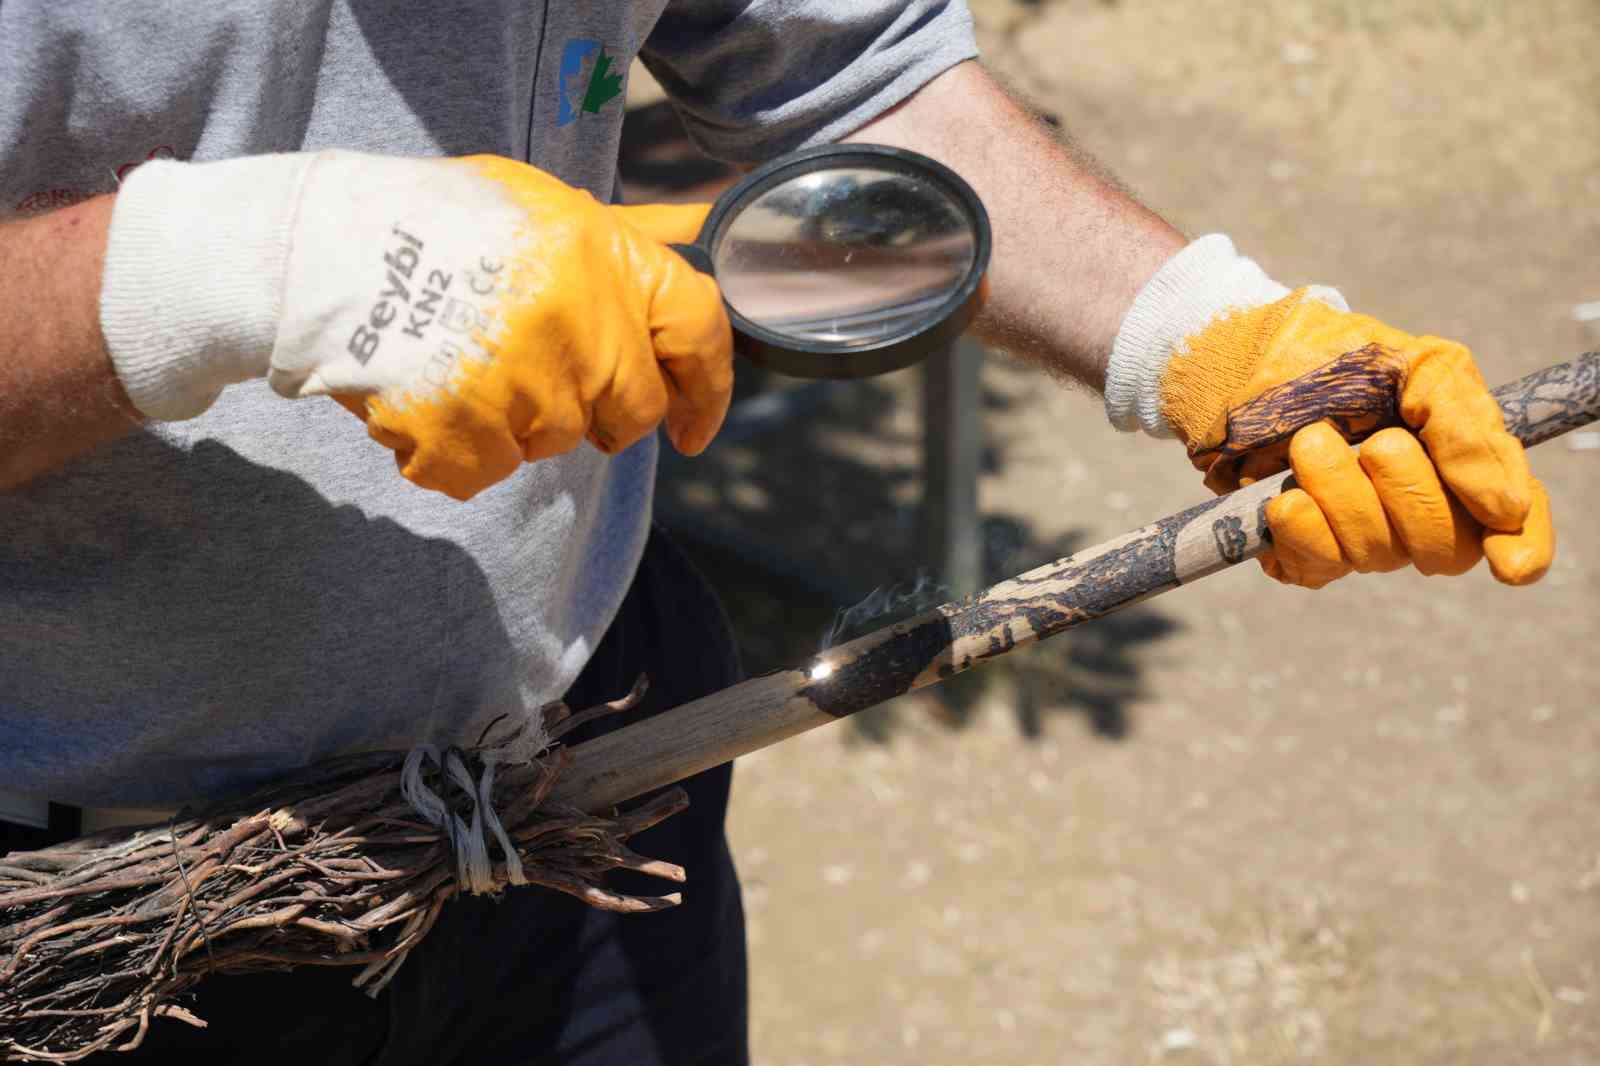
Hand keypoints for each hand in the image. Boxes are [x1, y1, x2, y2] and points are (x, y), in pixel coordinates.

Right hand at [101, 152, 732, 499]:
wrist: (318, 249)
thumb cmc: (435, 222)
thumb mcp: (544, 206)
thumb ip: (622, 246)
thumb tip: (699, 255)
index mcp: (605, 254)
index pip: (699, 329)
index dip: (709, 387)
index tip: (692, 427)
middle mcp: (580, 322)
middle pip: (629, 411)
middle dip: (594, 409)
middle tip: (531, 374)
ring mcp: (524, 383)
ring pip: (553, 442)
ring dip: (513, 420)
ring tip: (457, 359)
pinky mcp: (466, 432)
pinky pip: (486, 471)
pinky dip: (455, 449)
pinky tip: (424, 395)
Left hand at [1105, 235, 1552, 588]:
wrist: (1236, 362)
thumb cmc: (1332, 357)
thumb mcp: (1418, 366)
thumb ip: (1465, 425)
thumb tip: (1507, 507)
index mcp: (1460, 462)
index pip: (1512, 524)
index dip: (1523, 547)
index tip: (1508, 562)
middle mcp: (1416, 509)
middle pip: (1446, 549)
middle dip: (1410, 494)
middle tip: (1373, 443)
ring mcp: (1359, 534)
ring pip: (1376, 555)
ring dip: (1341, 496)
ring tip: (1309, 443)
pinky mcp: (1302, 548)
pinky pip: (1317, 568)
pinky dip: (1301, 531)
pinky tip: (1285, 496)